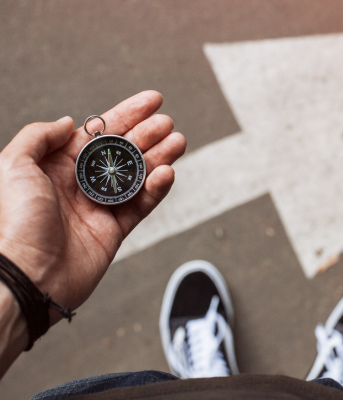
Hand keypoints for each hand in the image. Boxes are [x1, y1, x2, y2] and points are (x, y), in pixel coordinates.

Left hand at [0, 91, 185, 320]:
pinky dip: (157, 189)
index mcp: (57, 165)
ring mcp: (99, 206)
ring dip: (160, 157)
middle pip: (123, 151)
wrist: (27, 275)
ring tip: (178, 141)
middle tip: (168, 123)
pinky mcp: (115, 230)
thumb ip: (39, 136)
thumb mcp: (12, 165)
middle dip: (148, 134)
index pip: (99, 132)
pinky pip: (142, 204)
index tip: (152, 101)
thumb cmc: (14, 223)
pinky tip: (166, 173)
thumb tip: (69, 121)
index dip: (128, 113)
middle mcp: (80, 183)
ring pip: (138, 175)